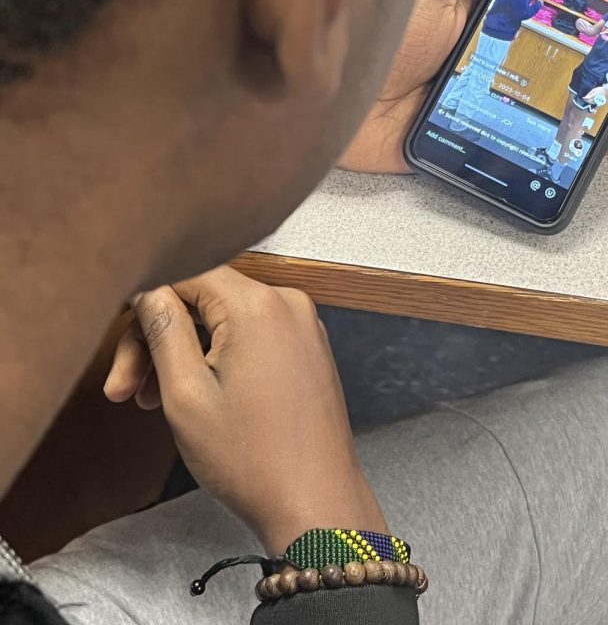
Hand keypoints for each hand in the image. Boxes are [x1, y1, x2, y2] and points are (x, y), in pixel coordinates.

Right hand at [104, 267, 384, 552]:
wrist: (315, 503)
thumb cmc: (254, 459)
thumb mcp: (186, 394)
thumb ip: (162, 330)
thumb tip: (148, 289)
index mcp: (257, 304)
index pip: (185, 271)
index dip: (144, 308)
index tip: (124, 355)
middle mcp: (286, 302)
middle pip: (202, 297)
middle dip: (158, 341)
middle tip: (126, 392)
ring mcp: (301, 324)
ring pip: (223, 319)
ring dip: (183, 354)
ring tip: (154, 403)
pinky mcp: (307, 347)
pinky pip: (250, 334)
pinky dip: (217, 358)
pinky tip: (195, 396)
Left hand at [340, 0, 607, 170]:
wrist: (322, 93)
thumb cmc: (373, 32)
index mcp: (492, 22)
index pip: (563, 21)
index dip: (606, 24)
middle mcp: (498, 65)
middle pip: (575, 71)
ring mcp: (491, 107)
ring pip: (564, 112)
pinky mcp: (475, 145)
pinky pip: (531, 153)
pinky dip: (570, 154)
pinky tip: (599, 146)